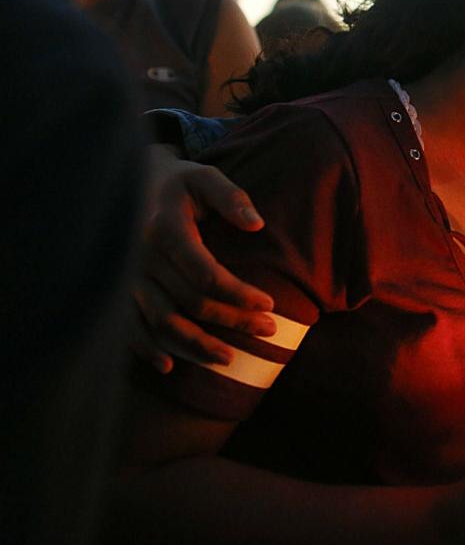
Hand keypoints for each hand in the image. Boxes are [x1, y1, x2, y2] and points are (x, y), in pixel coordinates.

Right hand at [132, 144, 273, 372]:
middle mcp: (141, 257)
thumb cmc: (176, 183)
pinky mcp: (116, 290)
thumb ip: (232, 198)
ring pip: (161, 323)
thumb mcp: (205, 178)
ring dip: (196, 346)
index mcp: (165, 228)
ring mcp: (124, 278)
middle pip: (190, 302)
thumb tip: (256, 225)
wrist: (125, 183)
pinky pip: (128, 328)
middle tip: (269, 330)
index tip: (269, 304)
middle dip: (232, 321)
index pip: (205, 273)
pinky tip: (169, 366)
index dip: (239, 293)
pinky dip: (146, 350)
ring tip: (229, 359)